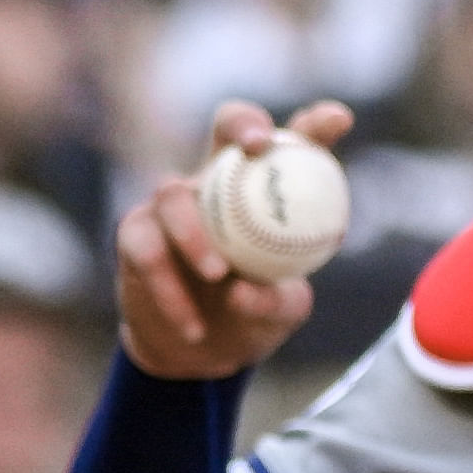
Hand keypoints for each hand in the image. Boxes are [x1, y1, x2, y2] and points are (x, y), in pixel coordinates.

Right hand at [115, 100, 355, 382]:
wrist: (202, 350)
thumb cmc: (254, 314)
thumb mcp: (282, 310)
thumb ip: (273, 300)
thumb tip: (244, 289)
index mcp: (265, 187)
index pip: (294, 142)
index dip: (314, 124)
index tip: (337, 121)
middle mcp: (219, 180)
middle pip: (227, 123)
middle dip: (242, 124)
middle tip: (258, 147)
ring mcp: (173, 203)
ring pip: (173, 194)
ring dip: (194, 234)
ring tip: (218, 274)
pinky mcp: (135, 234)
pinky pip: (146, 250)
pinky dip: (169, 290)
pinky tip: (192, 326)